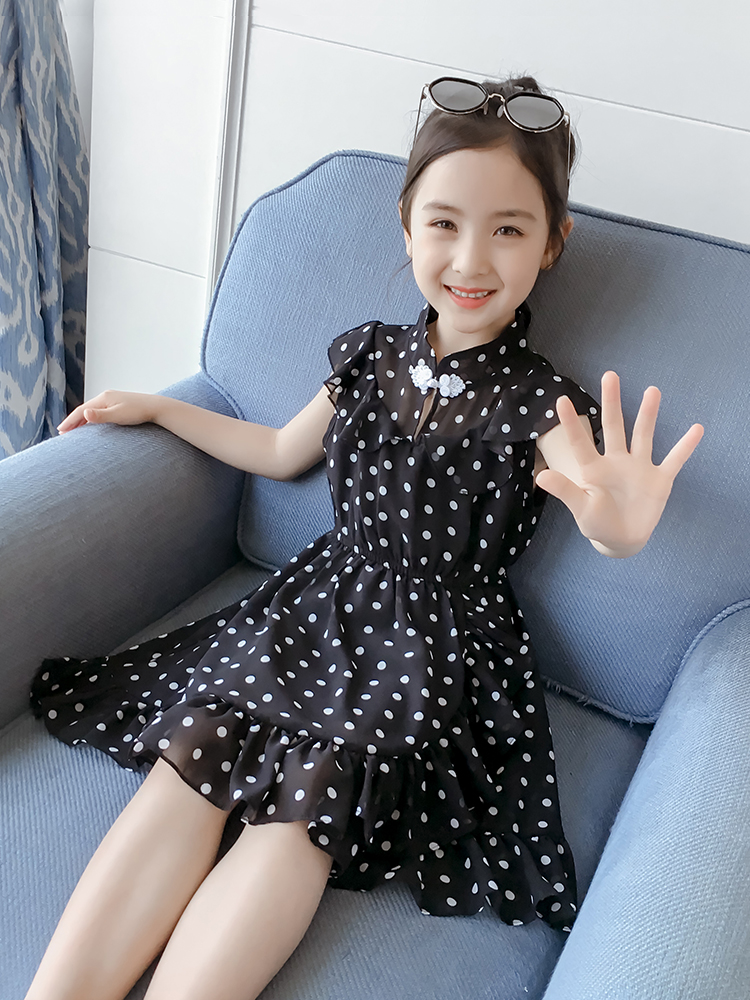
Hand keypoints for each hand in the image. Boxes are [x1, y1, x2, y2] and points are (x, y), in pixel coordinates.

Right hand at [57, 390, 160, 433]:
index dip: (70, 421)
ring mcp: (112, 399)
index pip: (81, 410)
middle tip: (62, 432)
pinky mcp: (118, 403)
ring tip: (73, 430)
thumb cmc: (138, 412)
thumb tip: (84, 412)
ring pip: (91, 410)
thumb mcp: (118, 415)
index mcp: (103, 398)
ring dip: (81, 420)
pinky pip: (99, 411)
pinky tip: (91, 424)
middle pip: (84, 409)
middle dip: (73, 421)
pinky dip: (91, 418)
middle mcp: (106, 396)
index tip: (60, 430)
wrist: (156, 407)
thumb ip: (101, 415)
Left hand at [535, 371, 703, 557]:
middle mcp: (616, 461)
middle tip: (610, 375)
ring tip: (652, 391)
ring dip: (648, 415)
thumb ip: (566, 491)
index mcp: (594, 469)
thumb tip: (541, 476)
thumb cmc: (597, 523)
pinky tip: (697, 429)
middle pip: (613, 426)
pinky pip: (674, 460)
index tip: (560, 399)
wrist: (622, 540)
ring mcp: (639, 468)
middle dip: (612, 402)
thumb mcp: (580, 509)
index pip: (580, 442)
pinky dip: (685, 446)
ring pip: (643, 435)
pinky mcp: (659, 479)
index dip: (570, 423)